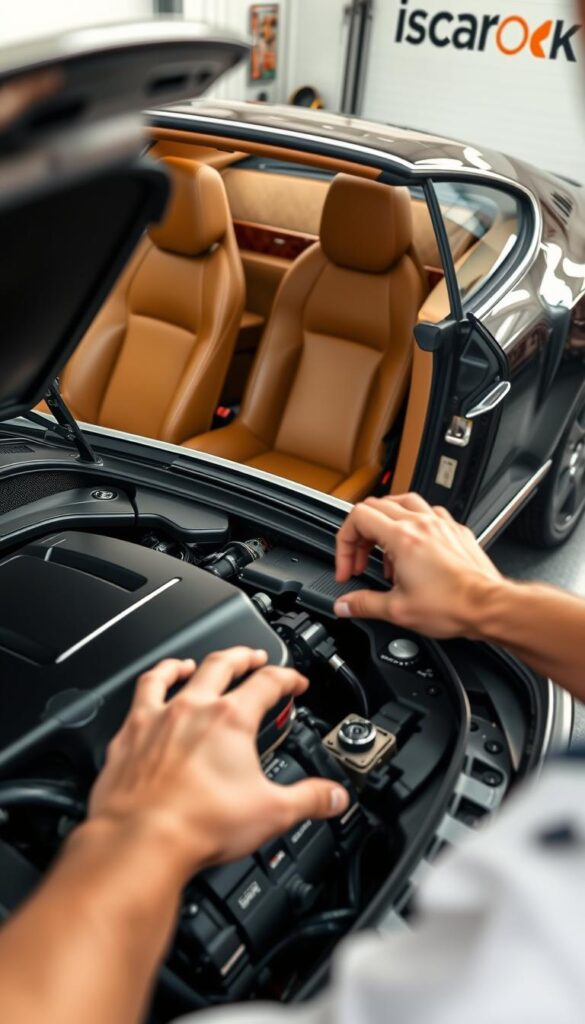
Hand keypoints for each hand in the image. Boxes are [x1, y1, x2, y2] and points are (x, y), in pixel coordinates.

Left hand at [89, 649, 348, 881]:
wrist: (143, 840)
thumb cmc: (199, 824)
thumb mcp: (272, 813)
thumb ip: (309, 800)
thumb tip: (333, 796)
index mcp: (231, 720)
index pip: (269, 683)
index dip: (288, 677)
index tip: (296, 682)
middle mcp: (194, 709)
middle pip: (223, 665)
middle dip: (244, 658)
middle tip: (254, 657)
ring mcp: (158, 717)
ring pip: (175, 673)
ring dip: (191, 664)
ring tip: (196, 662)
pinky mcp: (129, 734)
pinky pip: (141, 693)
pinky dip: (152, 682)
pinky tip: (152, 687)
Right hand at [333, 493, 503, 637]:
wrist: (488, 607)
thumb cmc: (453, 605)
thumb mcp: (397, 611)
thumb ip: (364, 604)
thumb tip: (343, 605)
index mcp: (402, 538)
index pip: (358, 518)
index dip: (344, 543)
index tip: (348, 567)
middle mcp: (421, 524)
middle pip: (376, 506)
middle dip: (360, 535)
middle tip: (361, 561)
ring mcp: (441, 524)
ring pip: (404, 501)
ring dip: (386, 520)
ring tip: (382, 546)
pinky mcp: (456, 531)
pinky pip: (429, 512)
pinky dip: (414, 522)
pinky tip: (414, 543)